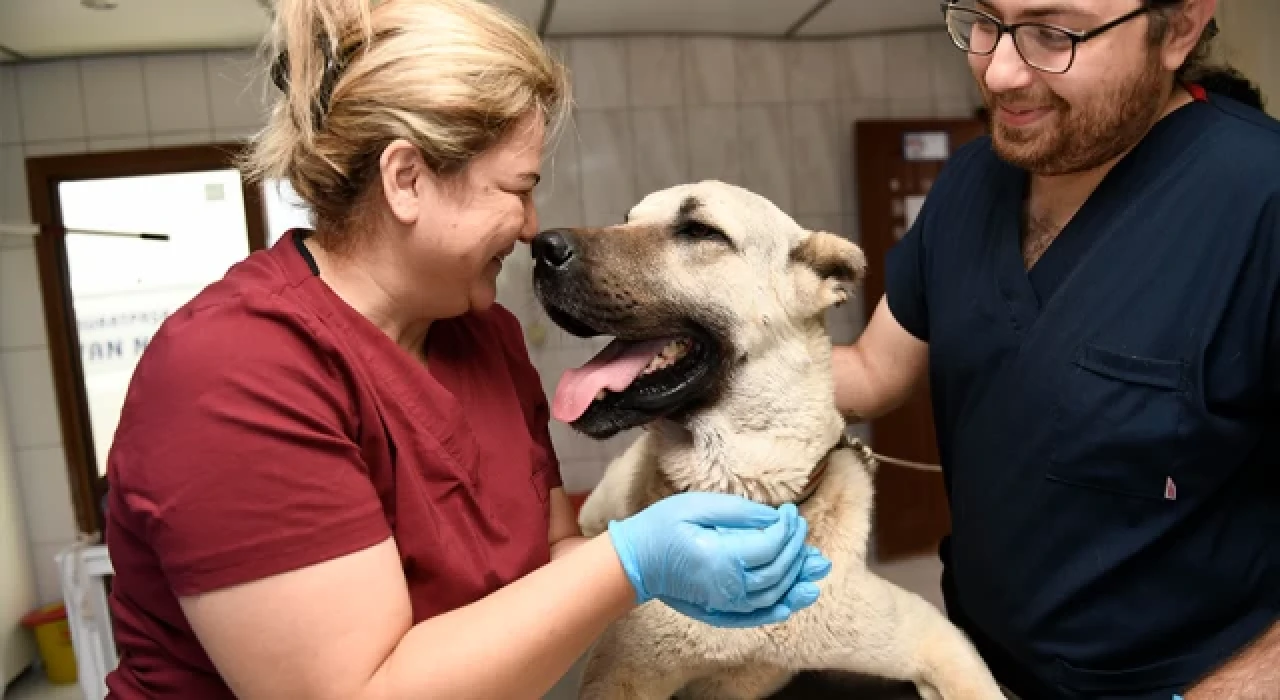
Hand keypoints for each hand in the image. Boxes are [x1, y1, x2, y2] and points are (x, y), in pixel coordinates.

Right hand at [606, 492, 830, 627]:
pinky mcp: (722, 611)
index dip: (787, 529)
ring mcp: (726, 603)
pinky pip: (759, 614)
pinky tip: (795, 600)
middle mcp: (727, 587)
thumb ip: (739, 512)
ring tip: (817, 566)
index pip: (770, 546)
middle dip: (796, 550)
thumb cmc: (662, 527)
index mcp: (721, 557)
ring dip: (799, 580)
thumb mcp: (698, 506)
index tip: (792, 512)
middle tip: (801, 528)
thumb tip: (775, 517)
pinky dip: (781, 608)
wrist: (636, 562)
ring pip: (774, 595)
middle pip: (777, 572)